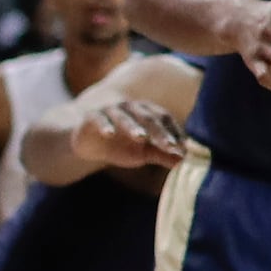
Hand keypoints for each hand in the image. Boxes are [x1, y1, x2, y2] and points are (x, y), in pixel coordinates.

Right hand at [74, 97, 190, 171]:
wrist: (86, 138)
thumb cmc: (121, 143)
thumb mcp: (143, 151)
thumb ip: (162, 154)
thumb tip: (184, 162)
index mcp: (147, 113)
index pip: (164, 120)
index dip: (174, 133)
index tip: (183, 150)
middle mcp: (131, 108)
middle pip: (148, 118)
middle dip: (159, 133)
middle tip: (170, 146)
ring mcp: (111, 110)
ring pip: (124, 117)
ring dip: (133, 126)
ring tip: (142, 137)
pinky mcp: (92, 116)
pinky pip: (99, 119)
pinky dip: (104, 125)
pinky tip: (109, 134)